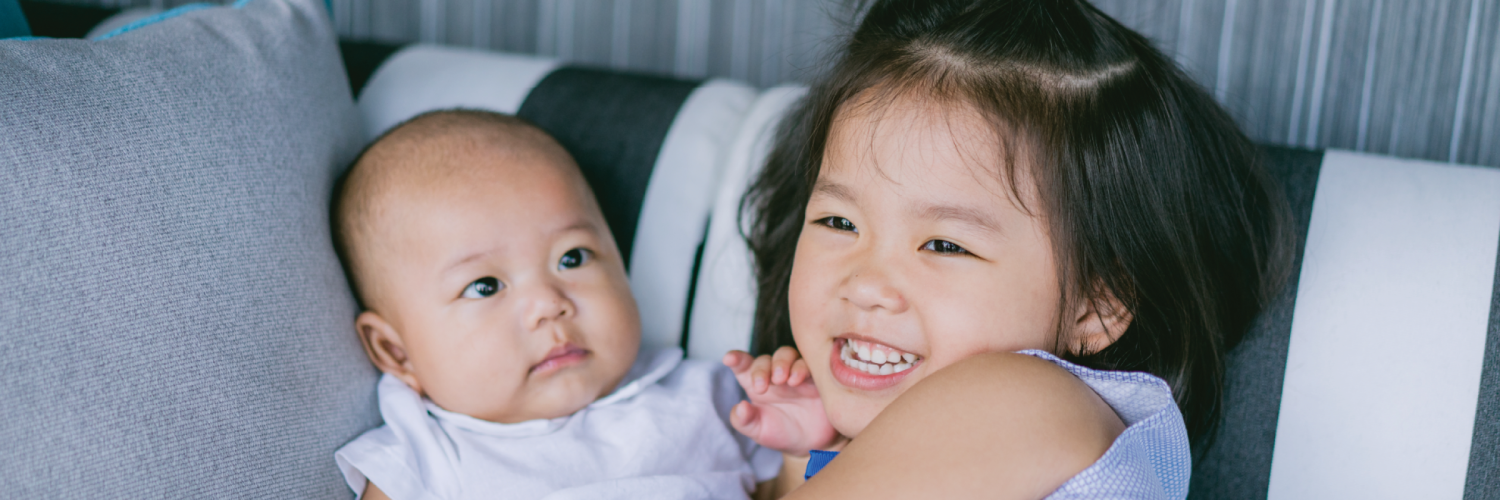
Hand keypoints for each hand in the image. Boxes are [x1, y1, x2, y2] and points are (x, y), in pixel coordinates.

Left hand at [723, 346, 840, 456]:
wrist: (810, 444)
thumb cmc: (780, 433)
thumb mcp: (758, 431)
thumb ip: (744, 421)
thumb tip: (740, 407)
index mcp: (756, 383)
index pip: (743, 366)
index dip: (736, 359)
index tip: (729, 359)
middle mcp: (774, 374)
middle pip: (765, 360)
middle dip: (761, 370)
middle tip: (761, 388)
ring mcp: (794, 373)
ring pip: (786, 354)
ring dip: (782, 363)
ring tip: (782, 380)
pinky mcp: (814, 376)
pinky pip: (809, 363)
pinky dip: (802, 367)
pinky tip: (797, 380)